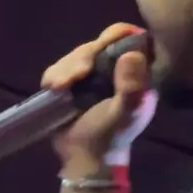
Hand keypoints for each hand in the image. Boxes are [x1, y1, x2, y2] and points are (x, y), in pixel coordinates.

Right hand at [42, 23, 156, 164]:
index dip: (118, 35)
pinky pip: (61, 66)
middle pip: (99, 44)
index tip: (102, 45)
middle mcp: (117, 69)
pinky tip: (54, 89)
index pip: (133, 40)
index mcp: (137, 74)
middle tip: (75, 77)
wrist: (85, 158)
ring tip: (60, 87)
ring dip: (65, 69)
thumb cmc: (112, 136)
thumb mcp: (126, 113)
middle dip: (83, 57)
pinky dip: (55, 75)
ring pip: (78, 54)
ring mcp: (94, 74)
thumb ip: (131, 87)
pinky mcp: (73, 81)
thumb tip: (131, 54)